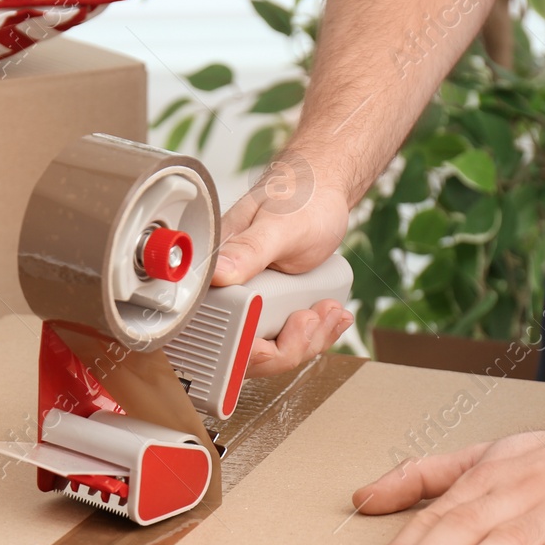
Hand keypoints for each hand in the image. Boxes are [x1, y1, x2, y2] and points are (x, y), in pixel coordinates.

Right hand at [215, 153, 355, 375]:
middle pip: (244, 353)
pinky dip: (312, 337)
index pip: (217, 335)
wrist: (320, 191)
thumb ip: (248, 249)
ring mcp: (248, 303)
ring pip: (267, 351)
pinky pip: (283, 340)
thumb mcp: (278, 225)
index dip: (255, 347)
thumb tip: (217, 275)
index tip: (294, 325)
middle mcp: (226, 293)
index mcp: (215, 275)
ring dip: (306, 341)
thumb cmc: (299, 198)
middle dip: (289, 346)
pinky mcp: (268, 307)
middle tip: (315, 317)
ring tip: (330, 311)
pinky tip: (329, 318)